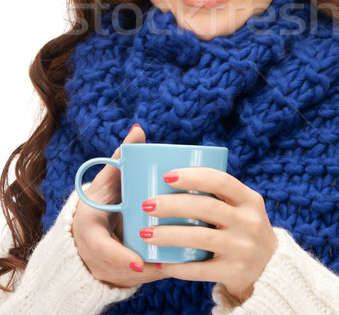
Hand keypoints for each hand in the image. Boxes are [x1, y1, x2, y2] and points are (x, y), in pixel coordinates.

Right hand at [72, 125, 165, 287]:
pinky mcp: (116, 278)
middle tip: (168, 264)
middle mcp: (93, 254)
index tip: (139, 262)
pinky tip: (175, 270)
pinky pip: (136, 282)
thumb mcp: (107, 180)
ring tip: (177, 266)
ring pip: (130, 279)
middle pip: (119, 269)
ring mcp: (104, 270)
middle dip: (144, 269)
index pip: (100, 248)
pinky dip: (154, 277)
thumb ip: (121, 158)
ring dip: (152, 275)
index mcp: (89, 229)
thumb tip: (139, 130)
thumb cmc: (102, 199)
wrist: (87, 227)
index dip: (119, 257)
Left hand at [140, 168, 277, 301]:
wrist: (270, 270)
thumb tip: (170, 175)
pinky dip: (177, 265)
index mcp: (249, 199)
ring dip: (169, 235)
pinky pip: (200, 269)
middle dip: (173, 205)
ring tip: (145, 233)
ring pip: (201, 237)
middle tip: (148, 204)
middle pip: (207, 208)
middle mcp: (249, 222)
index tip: (167, 175)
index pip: (221, 180)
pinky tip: (159, 261)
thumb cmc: (243, 230)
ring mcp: (243, 248)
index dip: (193, 176)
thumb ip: (218, 194)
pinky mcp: (235, 272)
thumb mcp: (242, 207)